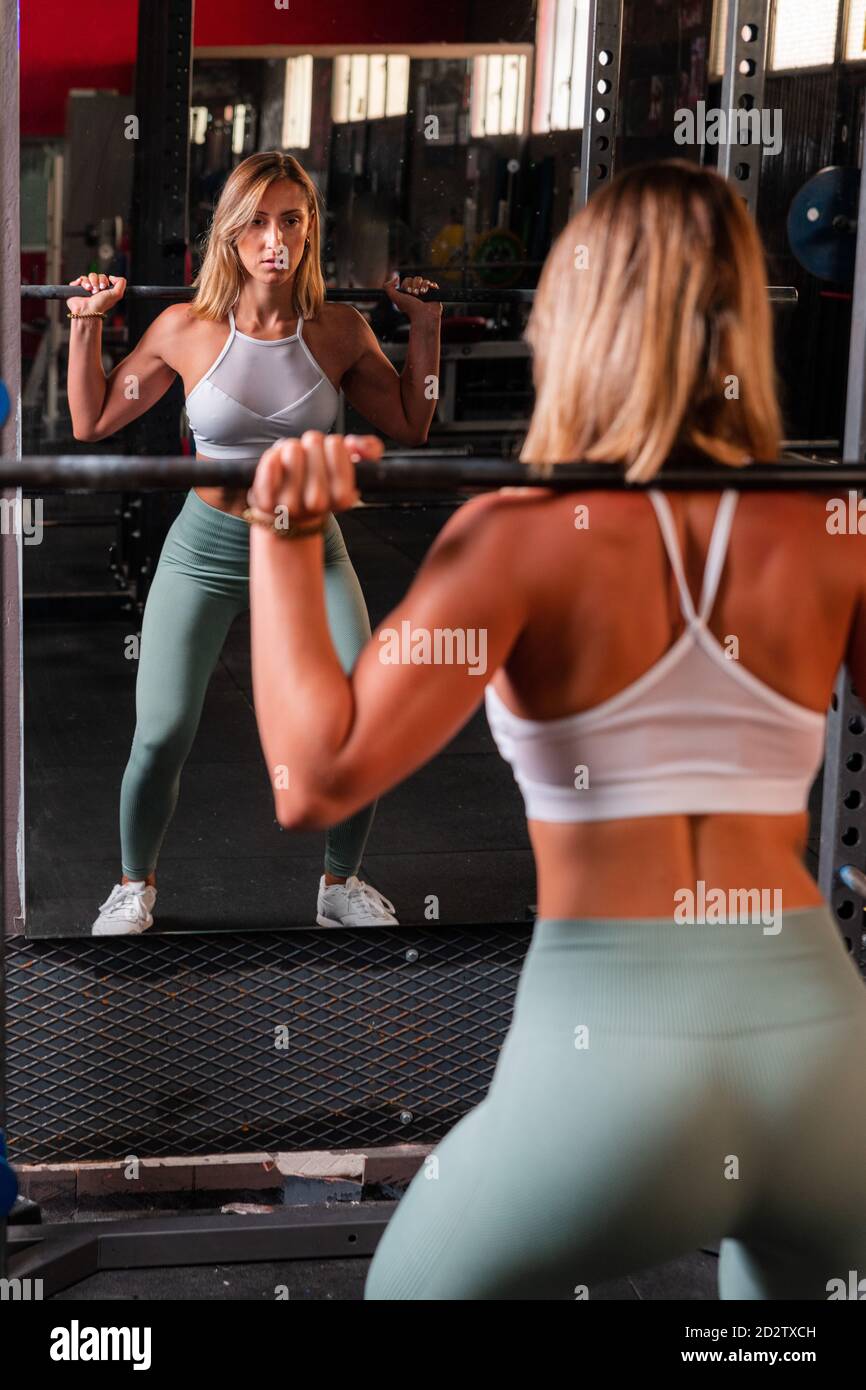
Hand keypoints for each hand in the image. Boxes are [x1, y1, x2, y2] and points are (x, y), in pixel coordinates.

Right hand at [67, 274, 126, 315]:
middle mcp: (94, 288)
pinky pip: (79, 279)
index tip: (103, 287)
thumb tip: (112, 276)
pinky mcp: (76, 288)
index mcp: (103, 290)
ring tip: (90, 291)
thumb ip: (121, 283)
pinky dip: (81, 282)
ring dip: (89, 283)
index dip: (103, 280)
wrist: (87, 310)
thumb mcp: (117, 294)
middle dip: (96, 282)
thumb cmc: (101, 305)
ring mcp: (85, 288)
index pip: (103, 277)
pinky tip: (84, 288)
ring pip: (87, 277)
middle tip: (96, 291)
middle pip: (95, 275)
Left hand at [248, 431, 384, 527]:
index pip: (337, 445)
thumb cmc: (321, 485)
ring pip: (292, 451)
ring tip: (294, 462)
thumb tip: (356, 444)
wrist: (289, 515)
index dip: (332, 444)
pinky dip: (271, 460)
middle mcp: (318, 504)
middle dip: (311, 444)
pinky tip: (277, 465)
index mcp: (343, 497)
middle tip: (310, 458)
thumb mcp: (352, 468)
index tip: (330, 454)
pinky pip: (269, 466)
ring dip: (291, 450)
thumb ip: (369, 450)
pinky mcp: (267, 502)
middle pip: (313, 443)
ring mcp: (290, 505)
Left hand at [383, 272, 442, 322]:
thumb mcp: (394, 297)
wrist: (423, 315)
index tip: (408, 293)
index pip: (408, 280)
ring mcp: (426, 292)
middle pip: (417, 278)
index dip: (408, 284)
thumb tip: (396, 277)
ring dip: (423, 286)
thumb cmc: (409, 308)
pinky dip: (431, 286)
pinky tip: (428, 292)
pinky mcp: (435, 294)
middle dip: (415, 285)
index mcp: (408, 292)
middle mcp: (417, 292)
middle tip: (415, 295)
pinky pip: (433, 284)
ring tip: (422, 294)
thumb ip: (388, 287)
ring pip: (425, 281)